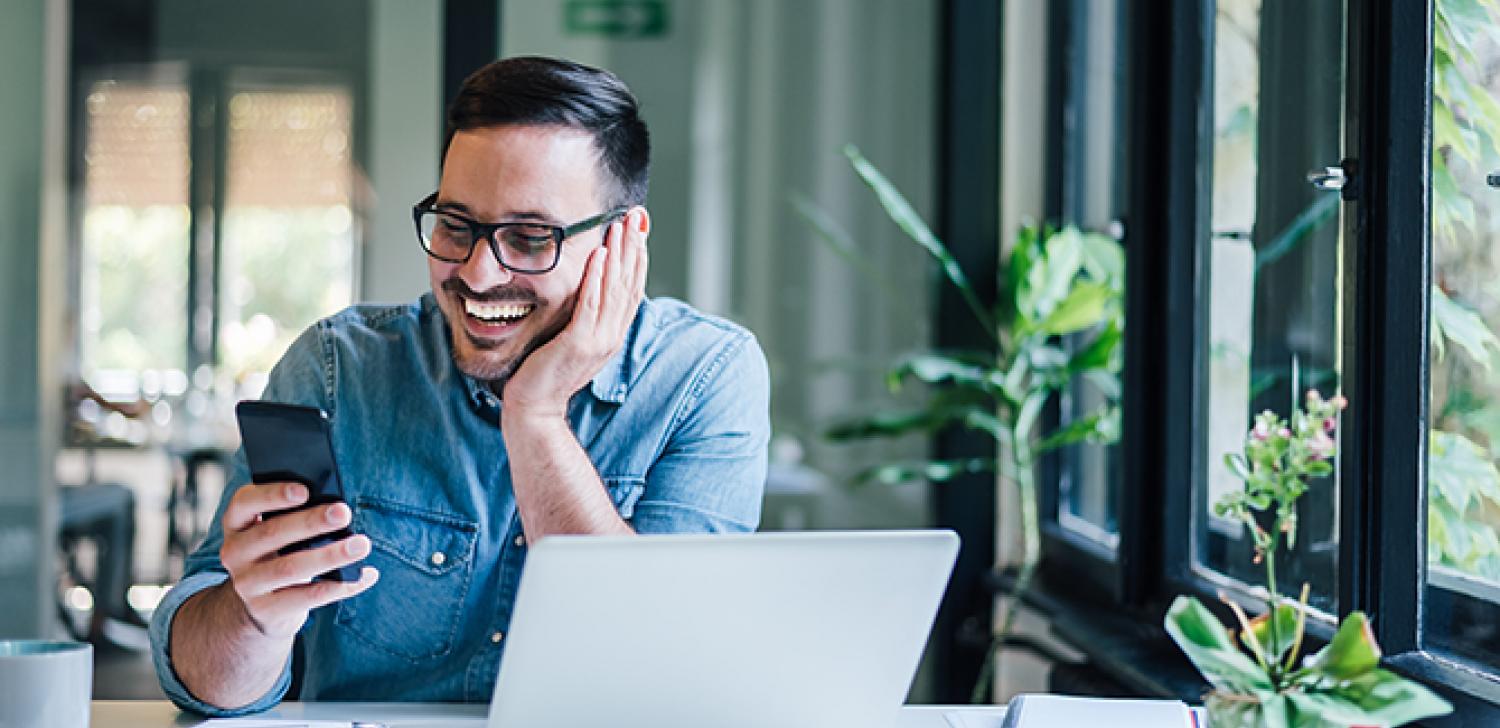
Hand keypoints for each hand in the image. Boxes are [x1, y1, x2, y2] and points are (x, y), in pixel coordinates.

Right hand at [218, 481, 378, 637]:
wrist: (262, 606)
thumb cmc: (279, 554)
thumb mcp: (277, 533)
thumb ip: (295, 518)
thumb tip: (337, 511)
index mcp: (237, 524)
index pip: (244, 503)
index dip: (272, 495)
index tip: (304, 491)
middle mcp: (234, 553)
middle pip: (272, 533)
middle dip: (311, 522)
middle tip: (344, 513)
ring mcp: (247, 584)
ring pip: (291, 568)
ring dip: (330, 555)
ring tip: (361, 544)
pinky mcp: (266, 610)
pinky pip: (308, 597)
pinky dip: (341, 586)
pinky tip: (364, 575)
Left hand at [502, 207, 649, 417]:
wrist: (534, 408)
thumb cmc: (545, 372)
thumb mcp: (571, 339)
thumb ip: (583, 315)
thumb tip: (586, 287)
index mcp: (612, 333)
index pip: (632, 288)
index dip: (637, 256)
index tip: (638, 228)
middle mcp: (611, 335)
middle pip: (629, 283)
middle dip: (633, 247)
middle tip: (636, 216)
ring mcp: (598, 341)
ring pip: (614, 290)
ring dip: (618, 255)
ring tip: (619, 227)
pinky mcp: (578, 344)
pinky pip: (591, 305)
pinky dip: (596, 278)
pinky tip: (598, 255)